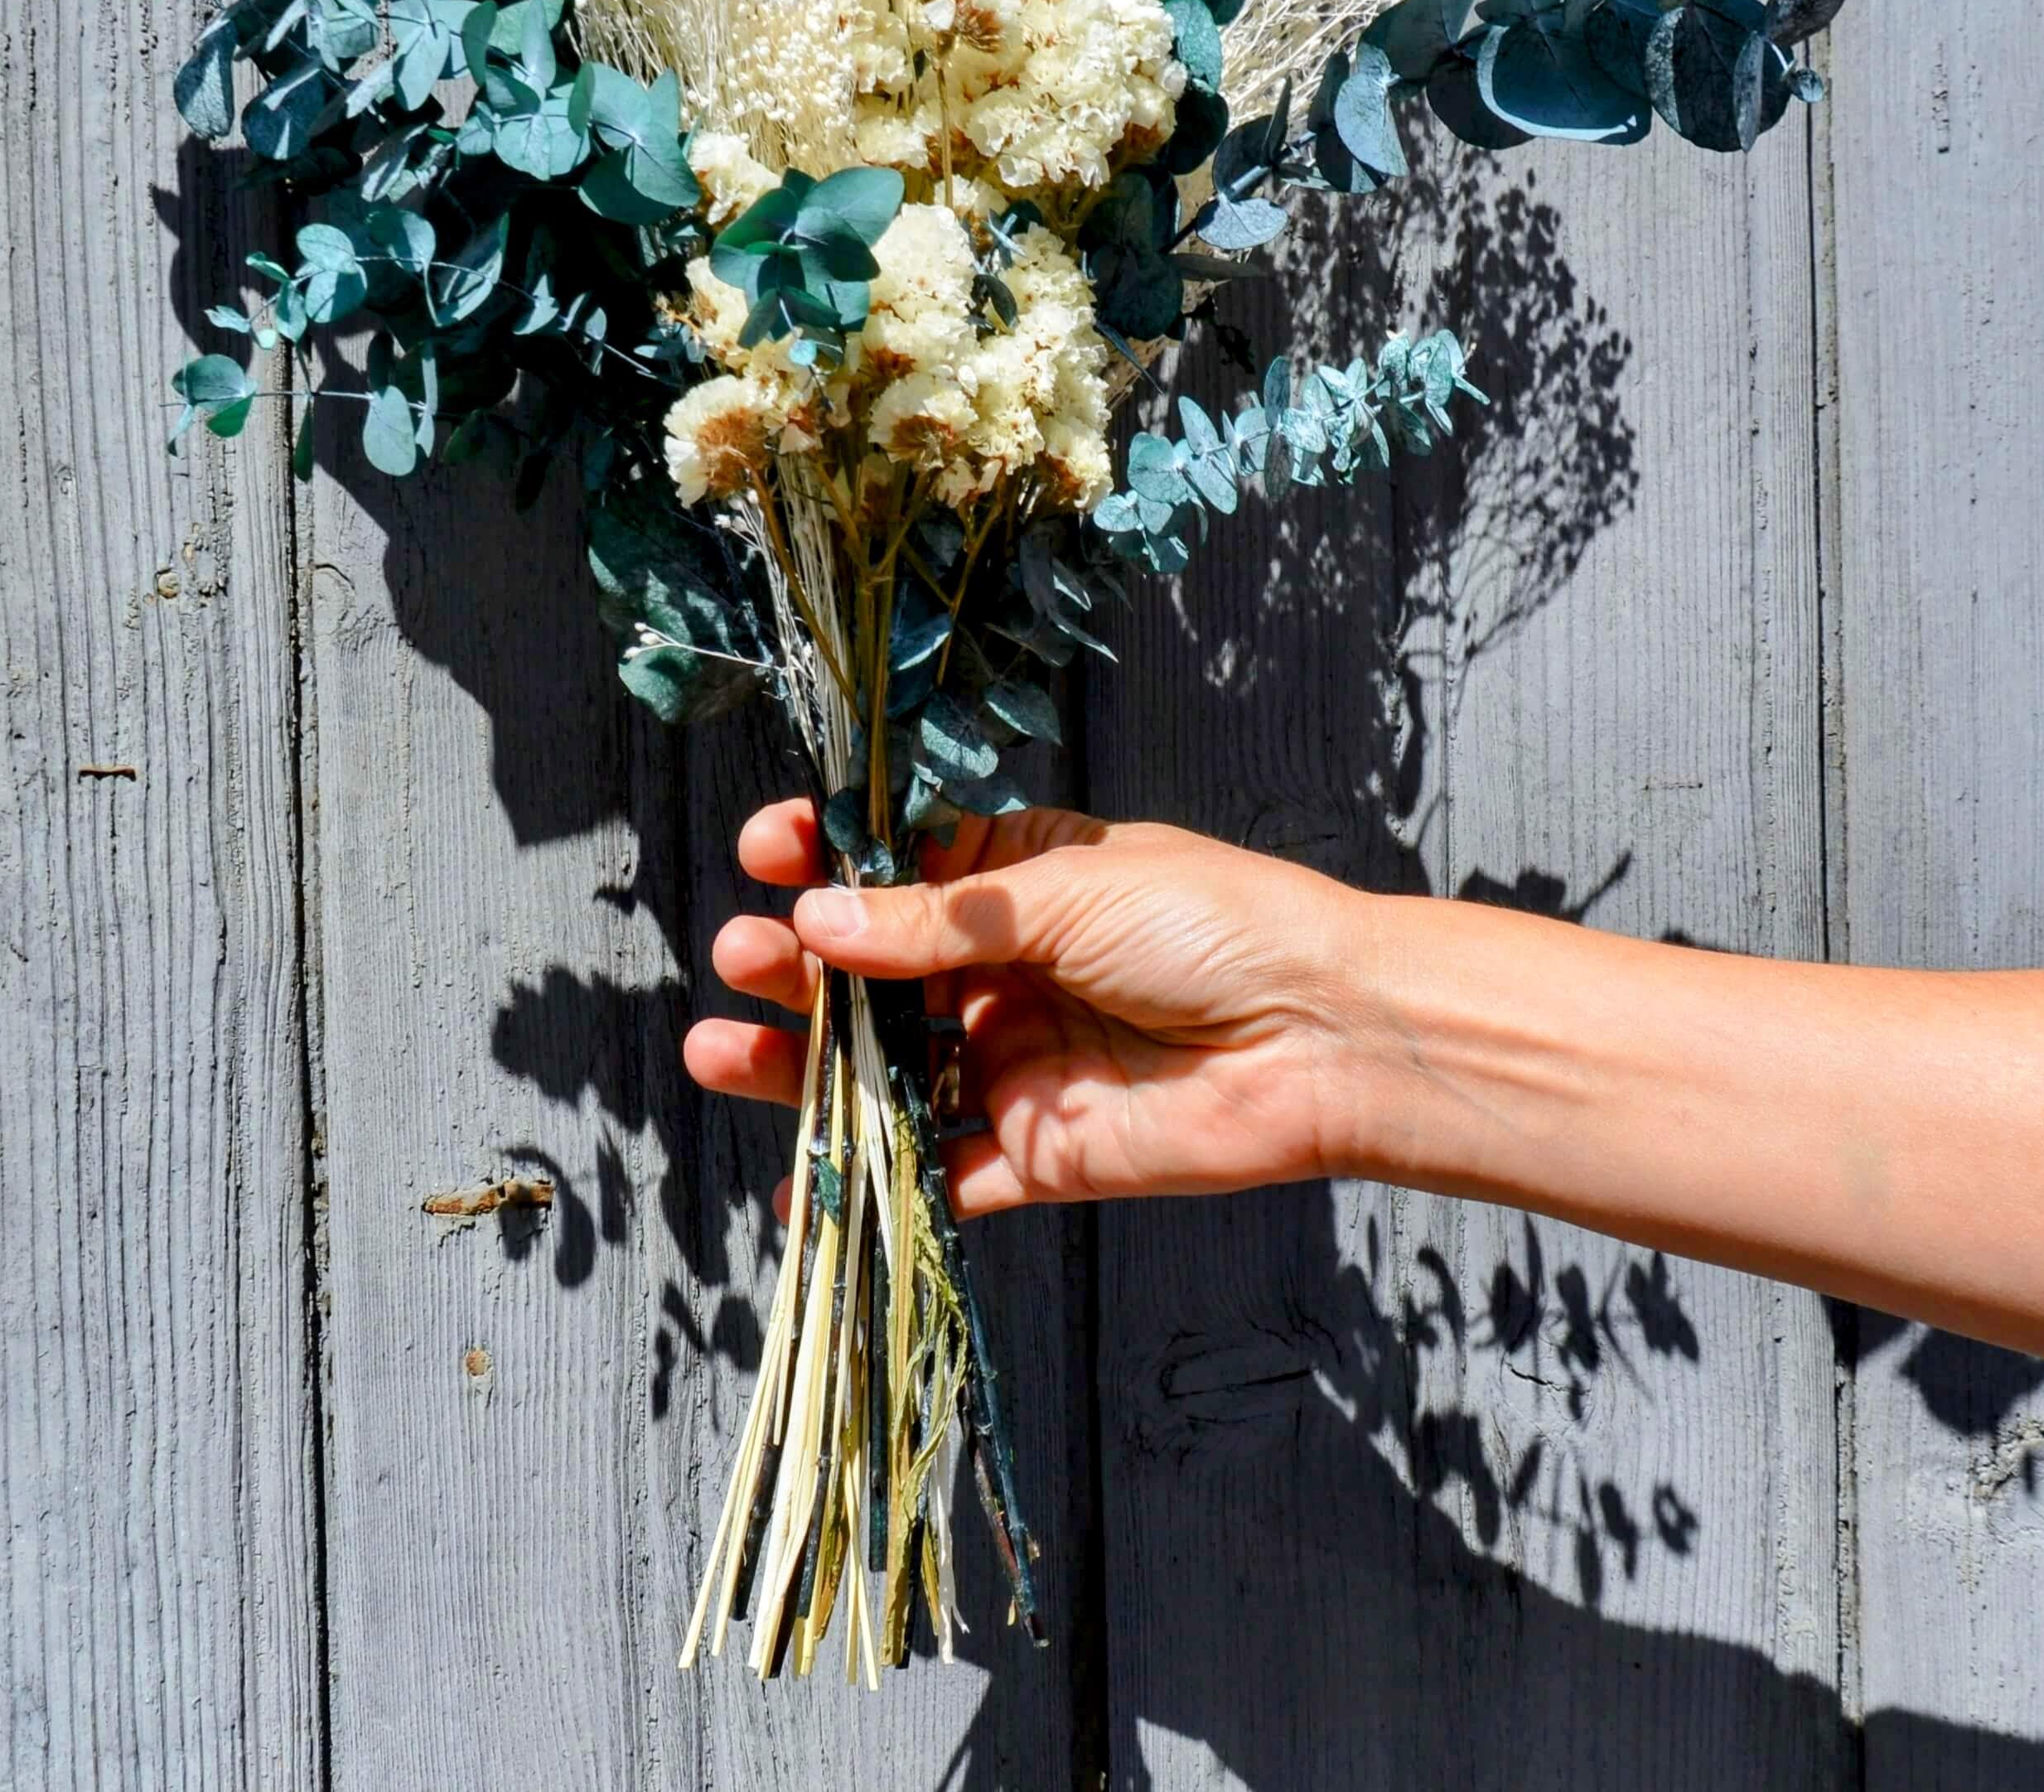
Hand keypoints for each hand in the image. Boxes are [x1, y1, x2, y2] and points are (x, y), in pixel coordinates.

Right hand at [682, 797, 1370, 1215]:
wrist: (1322, 1038)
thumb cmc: (1212, 925)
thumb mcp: (1061, 893)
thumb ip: (935, 923)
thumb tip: (816, 917)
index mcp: (1015, 880)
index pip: (894, 869)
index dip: (824, 860)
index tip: (767, 849)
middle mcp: (1002, 971)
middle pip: (869, 971)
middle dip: (795, 962)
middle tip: (744, 955)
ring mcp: (1011, 1061)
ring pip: (880, 1070)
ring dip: (799, 1066)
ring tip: (721, 1049)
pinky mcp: (1032, 1152)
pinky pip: (931, 1174)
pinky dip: (863, 1187)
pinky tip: (795, 1194)